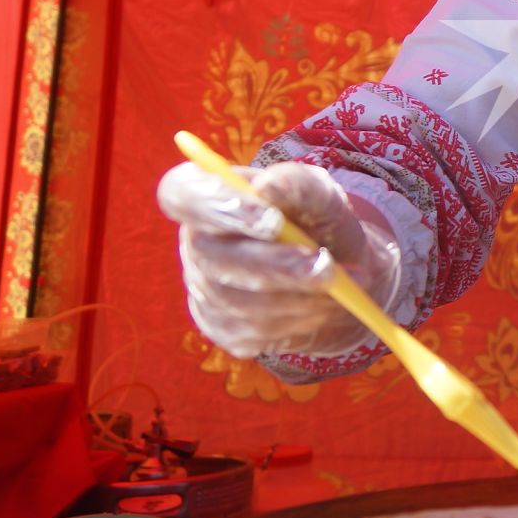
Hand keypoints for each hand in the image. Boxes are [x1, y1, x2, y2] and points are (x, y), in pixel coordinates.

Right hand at [157, 161, 398, 360]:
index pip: (180, 194)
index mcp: (208, 193)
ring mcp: (203, 287)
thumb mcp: (323, 197)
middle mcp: (196, 241)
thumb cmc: (320, 222)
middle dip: (275, 265)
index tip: (272, 220)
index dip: (217, 207)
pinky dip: (298, 320)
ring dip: (298, 295)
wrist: (337, 273)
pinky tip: (320, 306)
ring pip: (239, 300)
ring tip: (336, 282)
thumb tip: (268, 187)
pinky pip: (254, 331)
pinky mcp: (220, 326)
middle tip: (326, 267)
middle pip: (212, 257)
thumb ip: (299, 186)